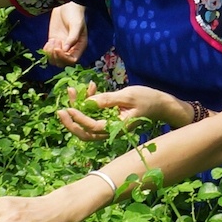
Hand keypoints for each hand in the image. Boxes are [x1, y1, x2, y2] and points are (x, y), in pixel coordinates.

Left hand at [41, 1, 88, 63]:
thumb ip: (73, 38)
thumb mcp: (76, 25)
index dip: (63, 58)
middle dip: (56, 56)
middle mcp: (71, 49)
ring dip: (50, 53)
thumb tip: (66, 50)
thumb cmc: (75, 14)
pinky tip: (49, 41)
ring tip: (52, 41)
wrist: (67, 5)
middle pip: (62, 63)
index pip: (72, 60)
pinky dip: (46, 50)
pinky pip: (48, 52)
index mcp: (79, 47)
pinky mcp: (53, 42)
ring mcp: (61, 46)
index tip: (57, 49)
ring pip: (54, 59)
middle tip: (54, 44)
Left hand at [58, 83, 192, 140]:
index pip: (93, 127)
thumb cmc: (147, 98)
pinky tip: (90, 87)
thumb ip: (108, 100)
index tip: (68, 108)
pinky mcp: (109, 120)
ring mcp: (110, 126)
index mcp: (118, 127)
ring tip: (71, 91)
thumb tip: (88, 102)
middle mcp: (112, 130)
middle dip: (71, 123)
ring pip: (87, 125)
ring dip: (77, 110)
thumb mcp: (128, 96)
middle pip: (85, 133)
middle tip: (60, 110)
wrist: (161, 104)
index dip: (79, 119)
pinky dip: (88, 104)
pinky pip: (94, 116)